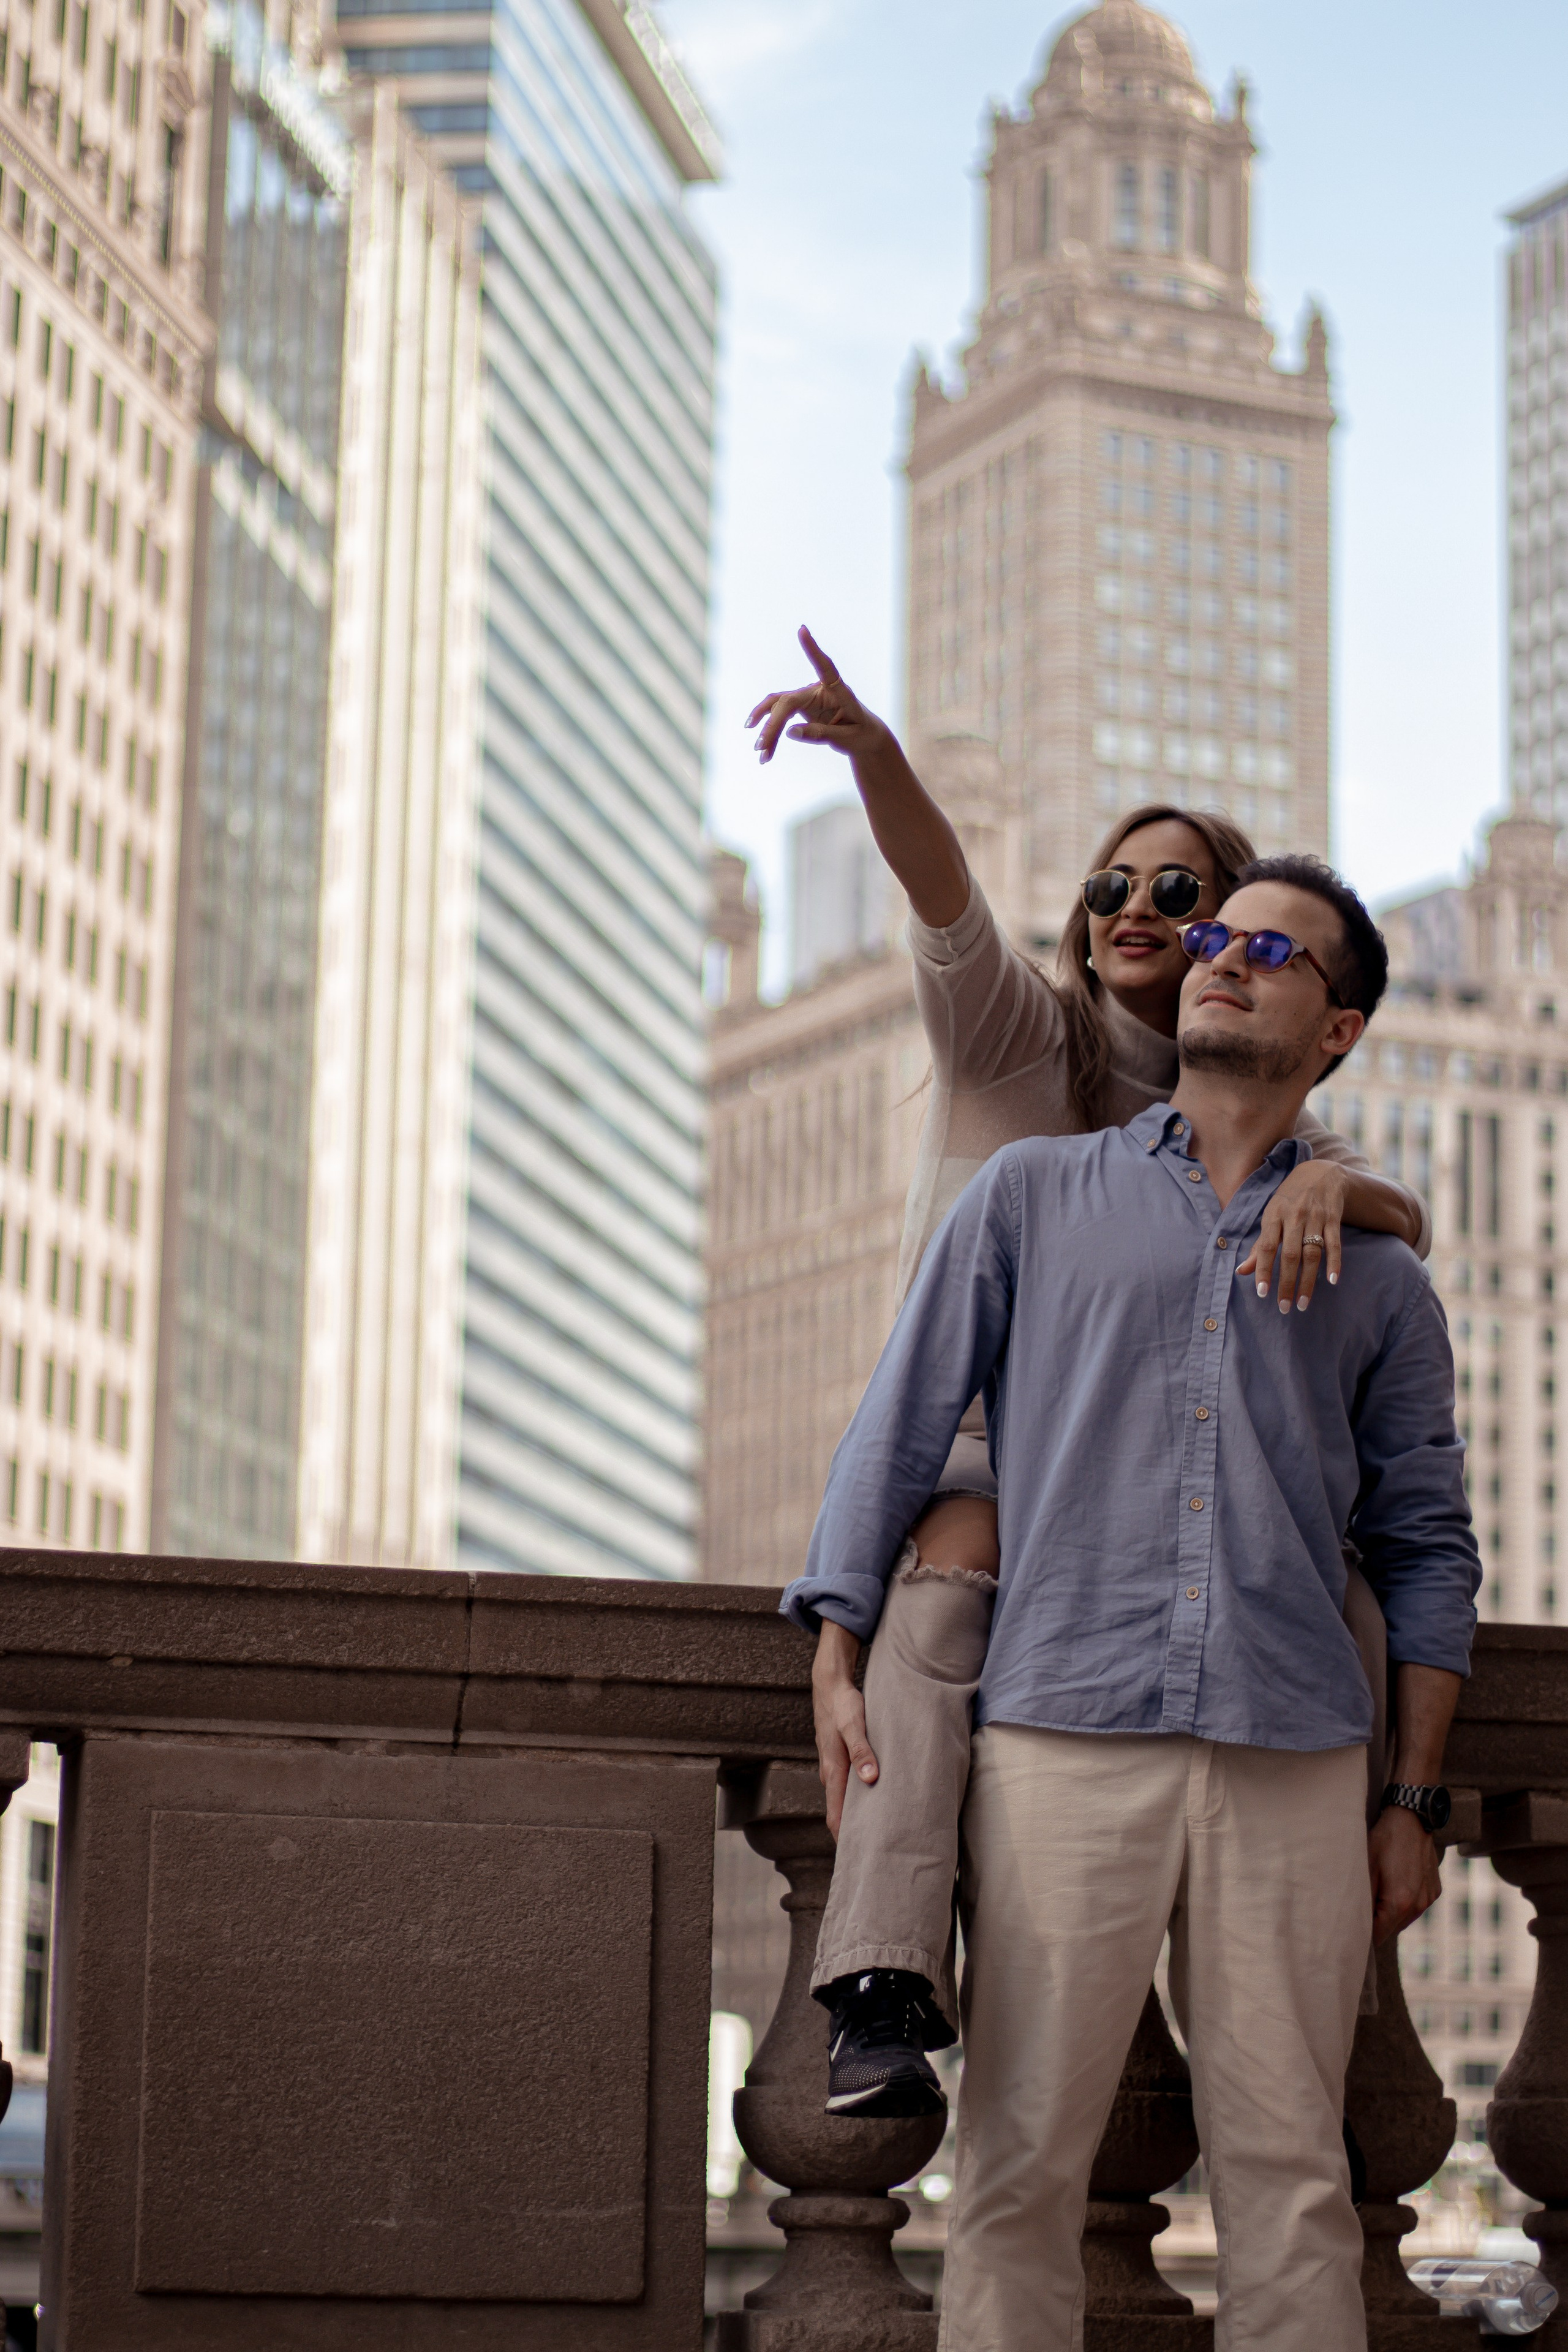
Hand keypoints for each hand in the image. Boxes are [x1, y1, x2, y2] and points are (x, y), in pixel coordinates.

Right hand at [747, 626, 892, 766]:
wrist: (864, 737)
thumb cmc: (861, 734)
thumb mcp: (847, 739)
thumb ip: (821, 734)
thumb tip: (790, 732)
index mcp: (839, 692)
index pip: (826, 667)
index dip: (813, 650)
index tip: (802, 630)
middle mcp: (819, 690)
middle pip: (788, 702)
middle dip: (772, 725)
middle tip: (761, 748)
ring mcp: (807, 698)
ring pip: (778, 708)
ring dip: (768, 728)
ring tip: (760, 751)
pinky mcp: (800, 706)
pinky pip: (779, 715)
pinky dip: (771, 731)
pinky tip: (763, 747)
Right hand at [812, 1619, 878, 1840]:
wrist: (830, 1683)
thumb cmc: (843, 1704)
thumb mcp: (854, 1725)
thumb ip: (862, 1751)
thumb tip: (870, 1779)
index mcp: (833, 1771)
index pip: (835, 1817)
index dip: (844, 1840)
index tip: (856, 1861)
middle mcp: (830, 1773)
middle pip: (838, 1813)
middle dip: (851, 1834)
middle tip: (872, 1853)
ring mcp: (833, 1766)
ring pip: (843, 1799)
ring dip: (855, 1816)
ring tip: (876, 1831)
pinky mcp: (840, 1758)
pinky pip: (847, 1786)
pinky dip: (857, 1798)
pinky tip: (873, 1798)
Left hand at [1238, 1159, 1346, 1312]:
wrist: (1320, 1173)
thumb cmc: (1289, 1200)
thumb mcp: (1271, 1217)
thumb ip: (1260, 1246)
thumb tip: (1241, 1272)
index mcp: (1273, 1215)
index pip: (1267, 1247)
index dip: (1264, 1270)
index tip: (1262, 1293)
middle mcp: (1294, 1216)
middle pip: (1290, 1255)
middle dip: (1287, 1283)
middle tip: (1284, 1308)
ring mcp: (1315, 1217)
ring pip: (1312, 1253)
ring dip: (1308, 1281)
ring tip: (1304, 1303)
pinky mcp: (1333, 1218)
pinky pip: (1334, 1244)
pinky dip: (1334, 1263)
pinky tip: (1332, 1281)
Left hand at [1367, 1805, 1442, 1943]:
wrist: (1412, 1818)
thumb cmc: (1383, 1840)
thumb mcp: (1365, 1867)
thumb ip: (1362, 1899)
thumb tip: (1354, 1921)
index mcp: (1399, 1903)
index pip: (1378, 1935)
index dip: (1362, 1935)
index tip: (1350, 1931)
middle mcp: (1417, 1906)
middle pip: (1391, 1929)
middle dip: (1375, 1924)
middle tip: (1358, 1910)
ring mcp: (1428, 1899)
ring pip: (1403, 1919)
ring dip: (1390, 1914)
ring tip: (1376, 1894)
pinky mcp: (1434, 1891)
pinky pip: (1415, 1907)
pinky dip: (1403, 1904)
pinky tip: (1393, 1885)